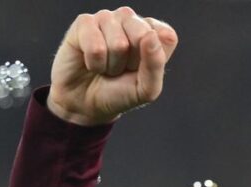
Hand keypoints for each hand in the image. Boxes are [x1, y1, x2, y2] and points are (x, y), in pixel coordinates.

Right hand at [47, 6, 177, 125]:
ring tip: (106, 67)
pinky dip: (94, 64)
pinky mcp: (84, 22)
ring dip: (111, 65)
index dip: (154, 60)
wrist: (86, 103)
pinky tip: (91, 62)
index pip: (166, 36)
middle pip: (143, 35)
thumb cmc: (119, 93)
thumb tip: (150, 35)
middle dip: (131, 62)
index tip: (141, 69)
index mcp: (152, 32)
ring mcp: (107, 18)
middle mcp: (131, 20)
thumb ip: (156, 64)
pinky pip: (95, 47)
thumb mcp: (146, 88)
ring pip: (118, 44)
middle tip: (122, 69)